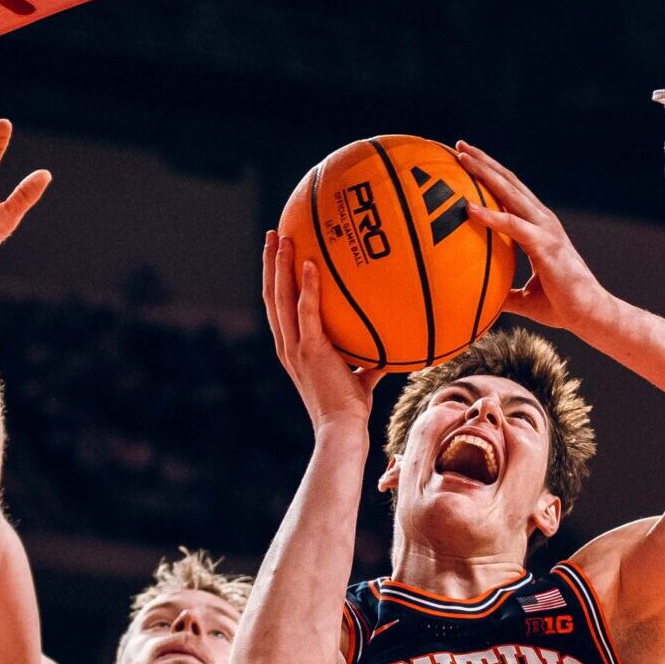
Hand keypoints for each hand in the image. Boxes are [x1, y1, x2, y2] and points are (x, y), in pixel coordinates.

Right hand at [263, 231, 378, 428]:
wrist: (343, 429)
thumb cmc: (350, 408)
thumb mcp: (359, 376)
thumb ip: (369, 358)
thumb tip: (395, 343)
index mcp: (292, 349)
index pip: (278, 308)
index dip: (274, 280)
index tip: (277, 255)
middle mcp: (287, 345)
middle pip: (271, 295)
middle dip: (269, 263)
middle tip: (272, 234)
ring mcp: (295, 347)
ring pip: (279, 298)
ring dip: (278, 266)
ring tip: (280, 238)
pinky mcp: (310, 350)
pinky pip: (306, 311)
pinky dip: (307, 286)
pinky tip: (310, 262)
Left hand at [454, 142, 608, 330]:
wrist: (589, 315)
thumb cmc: (560, 305)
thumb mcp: (524, 298)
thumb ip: (503, 293)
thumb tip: (480, 301)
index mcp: (539, 227)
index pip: (511, 192)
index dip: (490, 174)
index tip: (467, 160)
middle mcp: (542, 220)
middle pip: (509, 182)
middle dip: (483, 162)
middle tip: (459, 145)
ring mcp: (545, 229)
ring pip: (510, 192)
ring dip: (484, 173)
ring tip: (461, 157)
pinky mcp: (545, 244)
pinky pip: (512, 226)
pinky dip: (490, 216)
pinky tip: (468, 208)